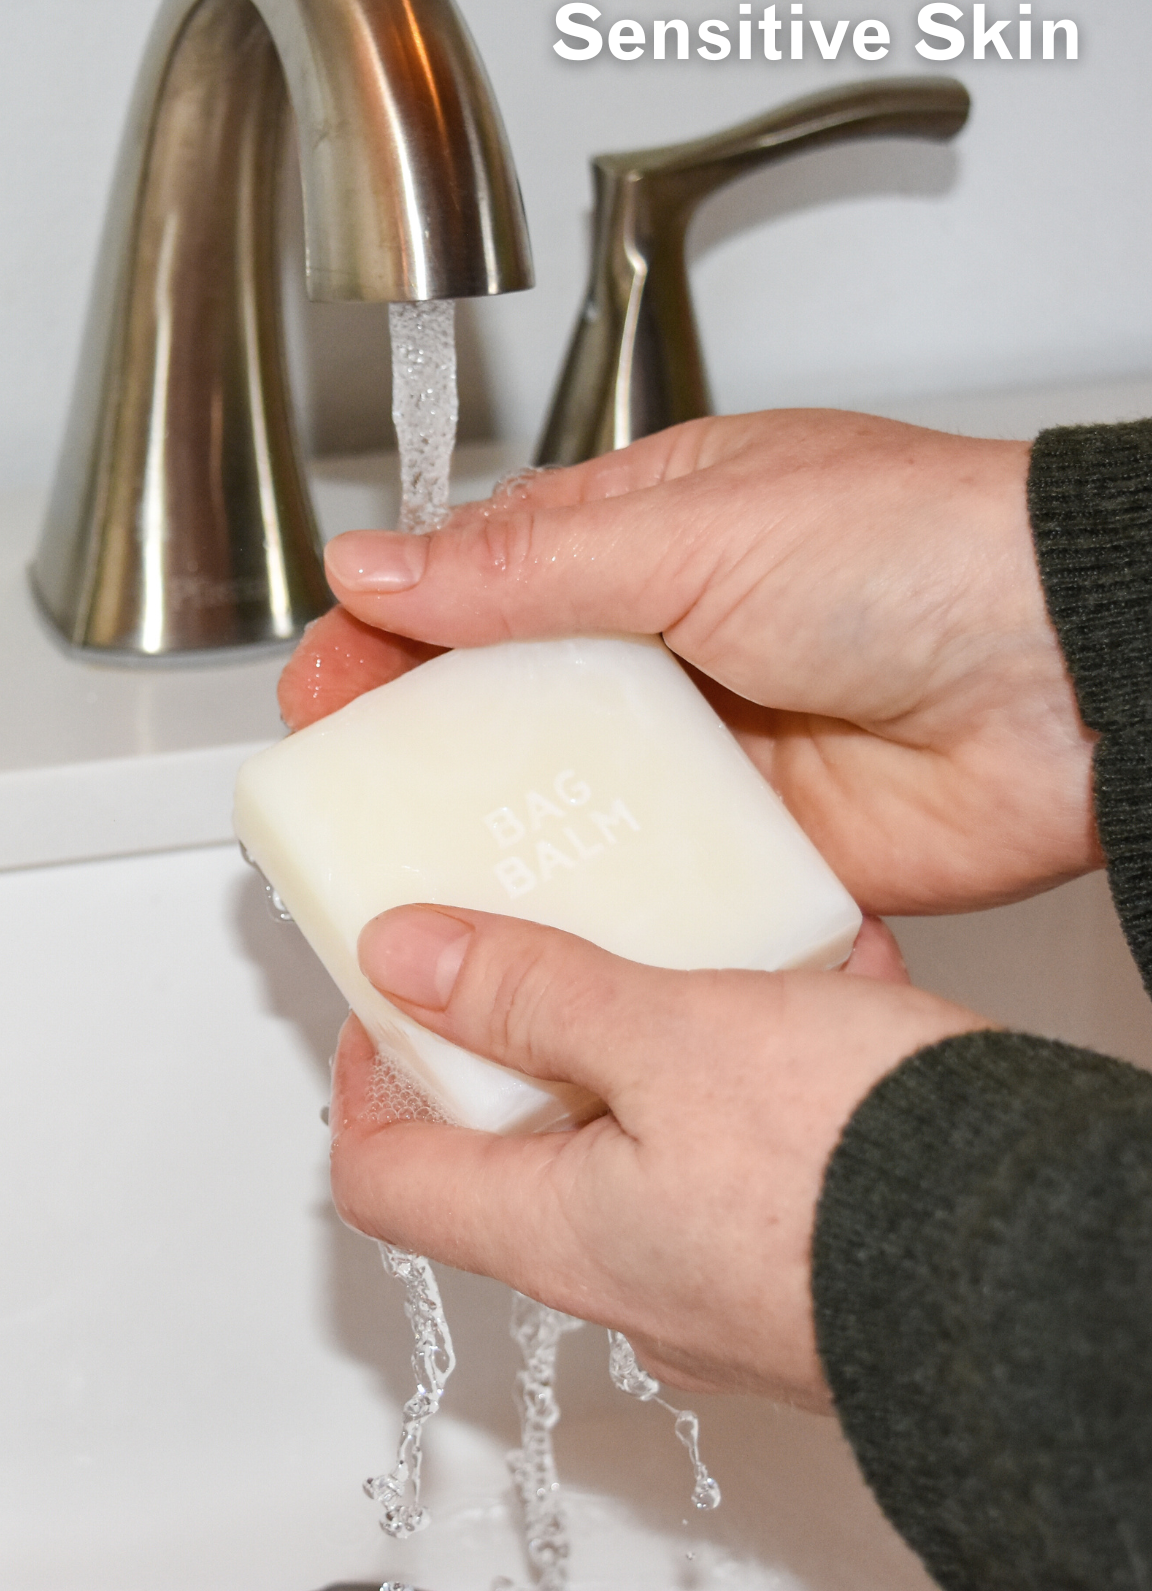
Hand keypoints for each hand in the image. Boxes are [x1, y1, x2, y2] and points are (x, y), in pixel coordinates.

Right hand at [282, 410, 1099, 915]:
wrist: (1075, 680)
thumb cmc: (924, 551)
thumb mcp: (699, 528)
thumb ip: (531, 565)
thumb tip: (383, 564)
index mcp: (653, 538)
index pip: (484, 583)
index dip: (394, 631)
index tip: (326, 683)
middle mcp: (674, 647)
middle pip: (509, 701)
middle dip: (420, 742)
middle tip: (345, 788)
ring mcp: (712, 752)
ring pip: (566, 800)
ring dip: (494, 832)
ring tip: (409, 871)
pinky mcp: (754, 845)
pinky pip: (646, 881)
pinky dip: (591, 902)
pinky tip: (528, 924)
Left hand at [329, 910, 988, 1407]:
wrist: (1039, 1255)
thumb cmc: (856, 1173)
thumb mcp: (669, 1037)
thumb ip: (530, 994)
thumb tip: (403, 960)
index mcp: (565, 1232)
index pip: (391, 1177)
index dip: (371, 1075)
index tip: (394, 989)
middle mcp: (635, 1265)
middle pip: (522, 1139)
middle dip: (533, 1024)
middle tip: (550, 932)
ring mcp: (725, 1256)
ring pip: (653, 1118)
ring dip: (665, 1021)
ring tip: (698, 933)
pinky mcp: (807, 1231)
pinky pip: (758, 1125)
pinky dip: (769, 1043)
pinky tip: (823, 972)